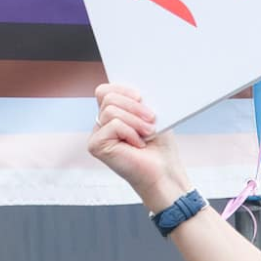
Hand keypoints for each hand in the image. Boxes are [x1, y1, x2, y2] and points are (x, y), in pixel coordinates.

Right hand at [89, 83, 189, 211]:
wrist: (164, 172)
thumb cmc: (160, 148)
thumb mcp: (150, 116)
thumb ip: (137, 101)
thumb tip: (133, 88)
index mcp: (113, 115)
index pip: (105, 90)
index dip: (123, 90)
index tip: (142, 97)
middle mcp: (102, 124)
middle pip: (107, 97)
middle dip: (133, 106)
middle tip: (151, 120)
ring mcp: (97, 135)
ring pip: (111, 110)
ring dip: (135, 121)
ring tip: (148, 134)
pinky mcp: (96, 145)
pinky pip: (112, 125)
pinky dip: (130, 132)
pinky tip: (138, 145)